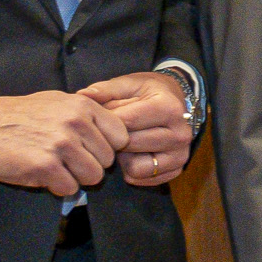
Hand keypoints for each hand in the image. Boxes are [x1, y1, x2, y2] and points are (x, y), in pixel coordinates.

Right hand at [0, 89, 128, 197]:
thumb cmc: (17, 116)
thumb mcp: (57, 102)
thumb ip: (85, 115)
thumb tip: (113, 133)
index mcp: (83, 106)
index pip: (121, 136)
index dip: (107, 147)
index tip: (89, 149)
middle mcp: (76, 123)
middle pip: (107, 160)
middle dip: (89, 164)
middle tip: (65, 160)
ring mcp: (61, 145)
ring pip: (92, 177)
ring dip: (75, 177)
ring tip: (55, 167)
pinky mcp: (45, 166)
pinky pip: (70, 188)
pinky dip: (58, 187)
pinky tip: (42, 174)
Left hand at [84, 70, 193, 187]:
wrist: (177, 102)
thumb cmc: (149, 92)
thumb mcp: (130, 83)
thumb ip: (106, 90)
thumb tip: (81, 96)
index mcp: (169, 108)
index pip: (126, 122)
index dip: (105, 121)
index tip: (100, 117)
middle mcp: (180, 133)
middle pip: (129, 145)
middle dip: (113, 139)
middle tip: (113, 130)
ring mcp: (181, 154)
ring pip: (134, 166)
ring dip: (123, 157)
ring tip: (124, 142)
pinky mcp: (177, 169)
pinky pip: (142, 178)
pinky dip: (131, 168)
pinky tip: (133, 153)